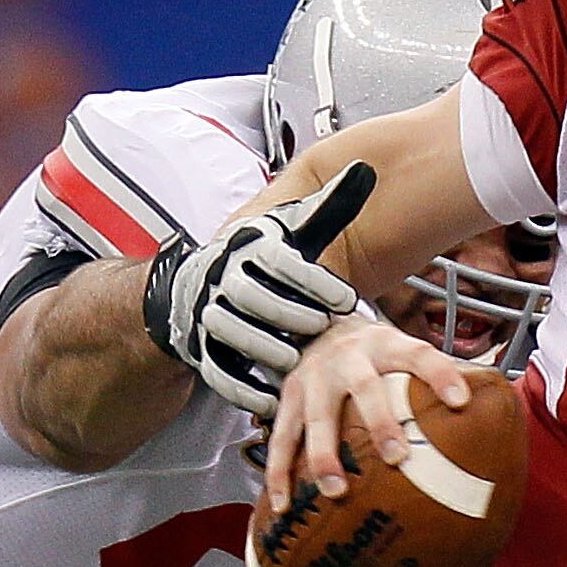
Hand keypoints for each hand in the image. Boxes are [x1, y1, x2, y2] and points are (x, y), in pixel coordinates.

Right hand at [142, 162, 375, 416]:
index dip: (312, 280)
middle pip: (253, 297)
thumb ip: (330, 208)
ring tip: (297, 361)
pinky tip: (273, 398)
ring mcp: (208, 315)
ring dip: (265, 348)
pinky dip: (243, 388)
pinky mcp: (201, 351)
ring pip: (232, 333)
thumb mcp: (295, 232)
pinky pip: (218, 371)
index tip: (345, 299)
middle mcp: (222, 278)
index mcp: (248, 247)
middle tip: (322, 328)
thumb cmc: (263, 260)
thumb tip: (367, 169)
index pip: (279, 260)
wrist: (200, 289)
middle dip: (289, 314)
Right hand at [262, 315, 476, 510]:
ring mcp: (312, 379)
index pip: (420, 354)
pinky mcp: (287, 399)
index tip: (462, 400)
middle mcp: (348, 359)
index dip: (441, 373)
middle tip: (397, 456)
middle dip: (379, 421)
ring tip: (336, 491)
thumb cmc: (379, 355)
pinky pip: (280, 439)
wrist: (322, 326)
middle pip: (364, 388)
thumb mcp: (407, 353)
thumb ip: (440, 381)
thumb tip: (496, 419)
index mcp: (387, 346)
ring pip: (316, 417)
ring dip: (324, 455)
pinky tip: (282, 507)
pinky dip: (279, 473)